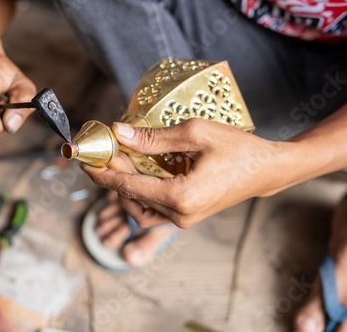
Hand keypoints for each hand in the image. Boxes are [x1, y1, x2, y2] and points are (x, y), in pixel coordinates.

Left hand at [81, 118, 289, 228]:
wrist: (266, 170)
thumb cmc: (238, 149)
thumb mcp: (195, 133)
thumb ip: (153, 137)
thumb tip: (120, 132)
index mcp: (181, 197)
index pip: (129, 186)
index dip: (103, 174)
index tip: (85, 163)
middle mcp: (180, 215)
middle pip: (132, 197)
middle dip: (114, 176)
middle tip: (106, 154)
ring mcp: (184, 220)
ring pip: (140, 209)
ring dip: (126, 188)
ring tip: (122, 163)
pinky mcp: (187, 217)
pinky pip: (154, 210)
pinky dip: (141, 194)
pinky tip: (140, 175)